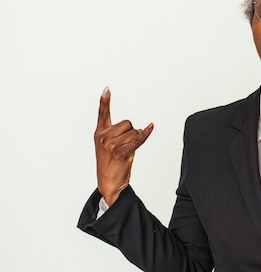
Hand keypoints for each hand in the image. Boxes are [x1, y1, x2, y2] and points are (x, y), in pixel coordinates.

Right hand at [94, 87, 153, 205]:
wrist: (108, 182)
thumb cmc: (111, 163)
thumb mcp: (108, 146)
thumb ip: (118, 133)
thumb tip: (141, 129)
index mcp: (99, 133)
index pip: (102, 114)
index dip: (105, 101)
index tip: (107, 89)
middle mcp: (103, 137)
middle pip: (127, 123)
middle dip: (131, 132)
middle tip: (125, 146)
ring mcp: (111, 145)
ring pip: (134, 132)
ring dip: (136, 140)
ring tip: (127, 151)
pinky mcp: (121, 152)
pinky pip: (138, 139)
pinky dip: (146, 134)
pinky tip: (151, 127)